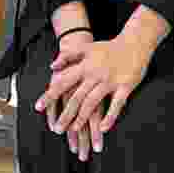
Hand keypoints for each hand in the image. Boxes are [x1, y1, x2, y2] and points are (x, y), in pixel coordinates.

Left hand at [39, 9, 169, 161]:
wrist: (135, 42)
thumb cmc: (109, 48)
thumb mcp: (86, 48)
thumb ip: (68, 56)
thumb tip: (52, 66)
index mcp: (84, 67)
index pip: (62, 83)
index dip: (50, 96)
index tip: (38, 107)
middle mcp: (94, 74)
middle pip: (76, 98)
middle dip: (65, 115)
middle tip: (57, 130)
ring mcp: (110, 81)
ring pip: (92, 103)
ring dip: (82, 118)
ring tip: (74, 130)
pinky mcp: (125, 86)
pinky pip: (116, 105)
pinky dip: (109, 117)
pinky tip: (102, 128)